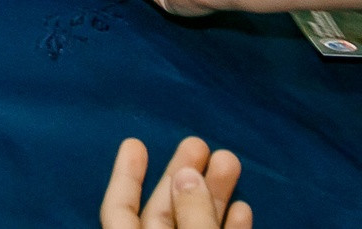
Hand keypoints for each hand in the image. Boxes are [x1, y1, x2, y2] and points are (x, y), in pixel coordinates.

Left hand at [100, 135, 252, 228]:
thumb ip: (192, 217)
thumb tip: (187, 176)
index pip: (119, 210)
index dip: (126, 176)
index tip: (134, 143)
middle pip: (162, 214)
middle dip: (182, 177)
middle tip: (198, 143)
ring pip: (194, 227)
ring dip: (214, 197)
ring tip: (229, 162)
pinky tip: (242, 208)